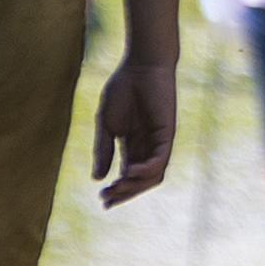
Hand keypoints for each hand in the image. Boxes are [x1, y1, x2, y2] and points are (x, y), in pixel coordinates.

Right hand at [90, 44, 178, 204]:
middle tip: (108, 198)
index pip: (128, 176)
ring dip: (136, 186)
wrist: (140, 66)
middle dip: (125, 193)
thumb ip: (103, 150)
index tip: (102, 199)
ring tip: (118, 188)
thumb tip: (97, 178)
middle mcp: (148, 148)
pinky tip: (131, 172)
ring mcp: (159, 142)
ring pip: (152, 175)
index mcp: (133, 146)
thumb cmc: (123, 89)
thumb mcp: (107, 124)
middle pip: (141, 181)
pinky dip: (148, 170)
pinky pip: (161, 160)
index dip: (117, 190)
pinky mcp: (167, 134)